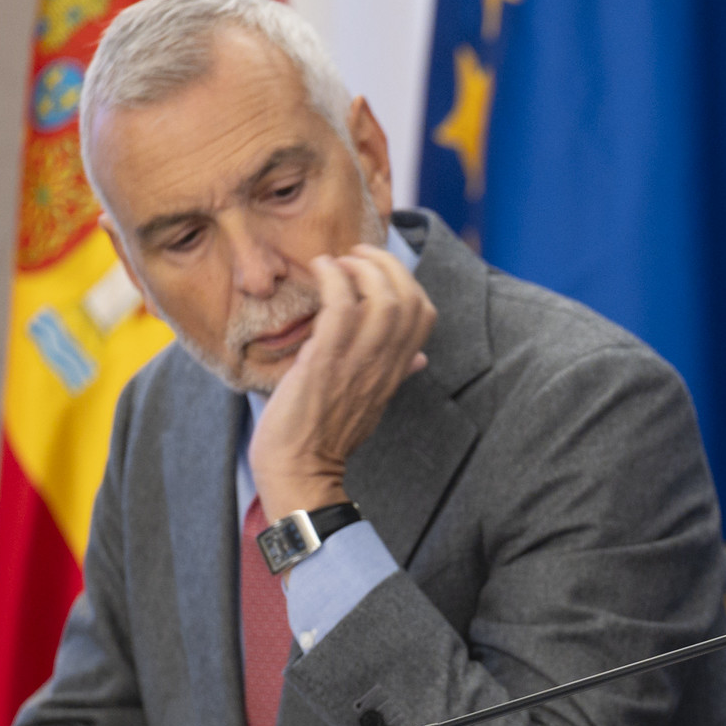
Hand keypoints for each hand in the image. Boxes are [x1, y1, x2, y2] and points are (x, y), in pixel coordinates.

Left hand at [249, 246, 436, 516]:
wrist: (300, 470)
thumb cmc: (326, 438)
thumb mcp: (373, 403)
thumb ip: (396, 375)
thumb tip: (420, 360)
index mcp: (396, 371)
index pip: (425, 313)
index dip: (406, 280)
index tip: (377, 270)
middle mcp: (384, 363)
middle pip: (409, 297)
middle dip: (385, 264)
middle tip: (355, 254)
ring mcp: (358, 362)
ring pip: (383, 297)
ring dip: (360, 267)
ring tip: (337, 261)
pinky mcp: (327, 361)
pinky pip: (341, 306)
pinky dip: (333, 278)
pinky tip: (320, 270)